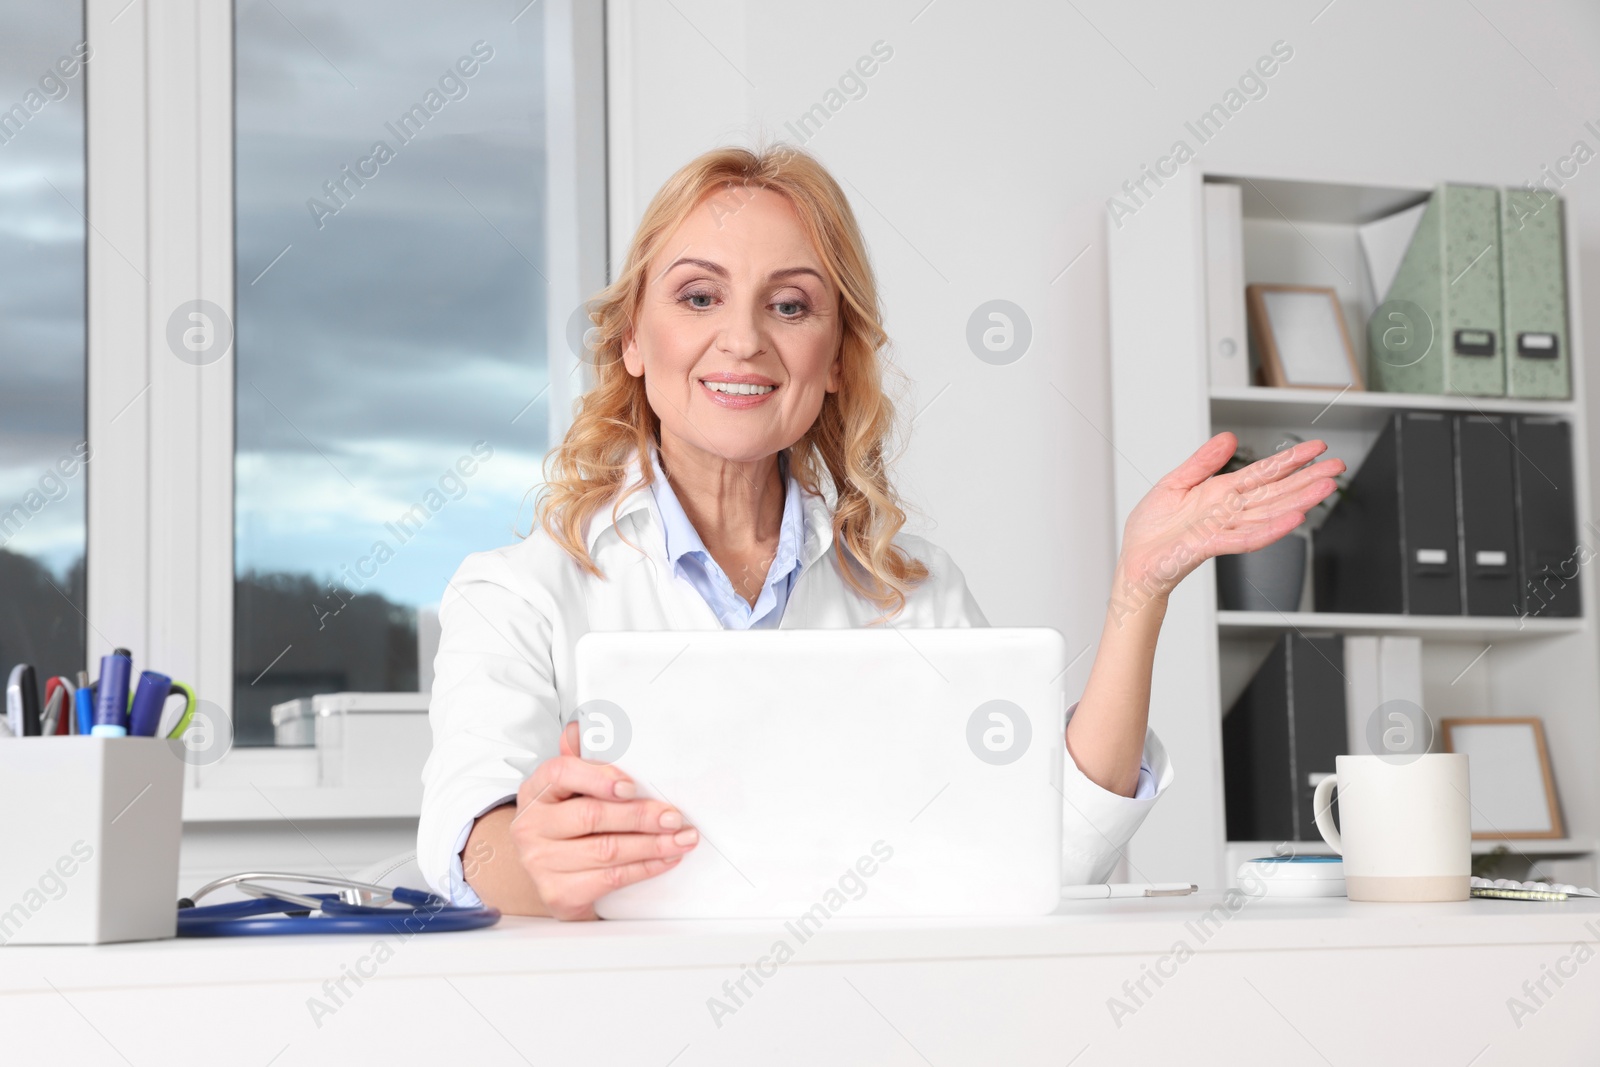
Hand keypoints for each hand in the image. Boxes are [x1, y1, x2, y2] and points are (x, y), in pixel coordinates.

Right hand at [507, 720, 698, 919]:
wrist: (551, 877)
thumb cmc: (566, 827)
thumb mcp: (568, 793)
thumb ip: (582, 763)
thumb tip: (585, 729)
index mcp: (536, 792)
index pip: (562, 773)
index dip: (599, 777)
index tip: (631, 785)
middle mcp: (531, 827)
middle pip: (591, 816)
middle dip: (641, 815)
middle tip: (674, 816)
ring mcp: (541, 863)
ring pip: (607, 850)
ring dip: (653, 844)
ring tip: (681, 838)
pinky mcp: (559, 893)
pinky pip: (611, 879)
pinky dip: (645, 868)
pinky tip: (665, 858)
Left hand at [1115, 431, 1343, 606]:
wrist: (1135, 561)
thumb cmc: (1152, 529)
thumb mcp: (1174, 483)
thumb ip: (1202, 462)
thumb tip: (1228, 438)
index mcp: (1221, 494)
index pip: (1263, 473)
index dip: (1290, 460)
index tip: (1318, 447)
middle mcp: (1228, 512)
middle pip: (1275, 492)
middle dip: (1307, 479)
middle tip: (1339, 466)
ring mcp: (1223, 529)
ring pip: (1268, 513)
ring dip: (1298, 501)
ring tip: (1326, 488)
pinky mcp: (1209, 546)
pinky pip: (1245, 538)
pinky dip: (1270, 529)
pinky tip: (1293, 519)